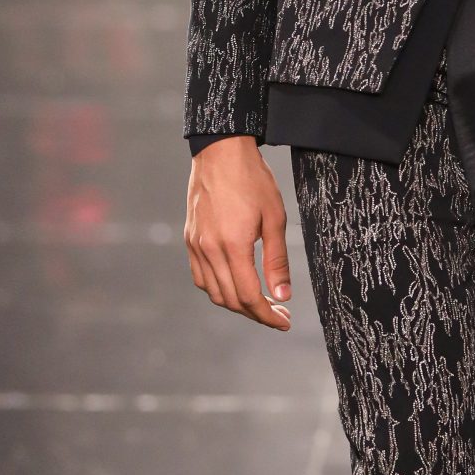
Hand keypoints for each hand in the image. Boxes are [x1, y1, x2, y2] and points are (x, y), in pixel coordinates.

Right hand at [185, 136, 292, 328]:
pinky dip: (218, 289)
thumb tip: (283, 295)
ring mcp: (196, 245)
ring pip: (213, 292)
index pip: (249, 296)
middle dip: (255, 313)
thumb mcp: (275, 218)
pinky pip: (200, 276)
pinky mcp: (190, 239)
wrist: (221, 152)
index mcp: (232, 245)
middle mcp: (209, 249)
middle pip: (230, 299)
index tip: (284, 322)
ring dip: (236, 303)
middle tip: (279, 312)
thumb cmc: (253, 180)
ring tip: (260, 301)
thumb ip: (277, 260)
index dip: (267, 315)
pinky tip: (235, 283)